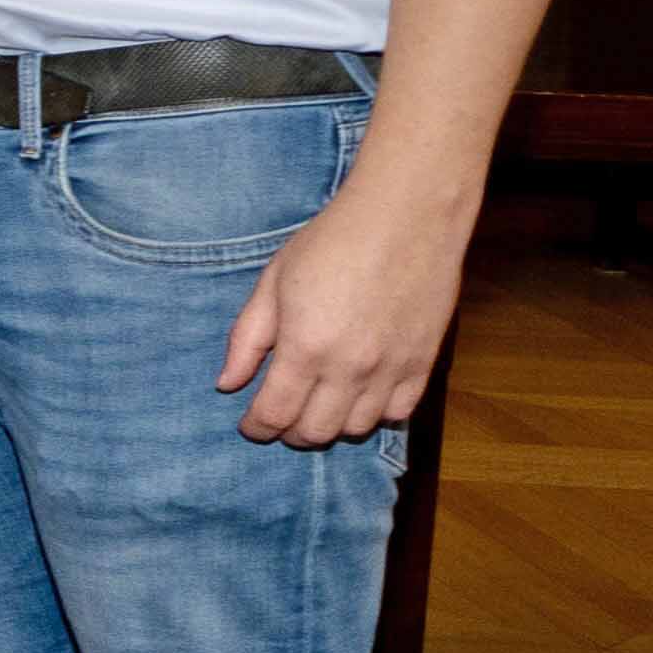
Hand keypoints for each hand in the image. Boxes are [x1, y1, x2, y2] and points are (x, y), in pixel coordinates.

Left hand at [222, 171, 467, 447]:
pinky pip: (398, 414)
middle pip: (315, 432)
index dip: (257, 428)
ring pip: (357, 429)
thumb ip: (247, 339)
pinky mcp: (424, 363)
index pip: (275, 415)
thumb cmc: (331, 243)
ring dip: (332, 426)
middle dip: (289, 433)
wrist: (405, 219)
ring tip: (318, 406)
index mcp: (305, 348)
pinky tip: (359, 397)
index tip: (250, 426)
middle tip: (281, 418)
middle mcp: (349, 368)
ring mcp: (391, 369)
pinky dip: (374, 415)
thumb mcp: (272, 284)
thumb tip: (227, 385)